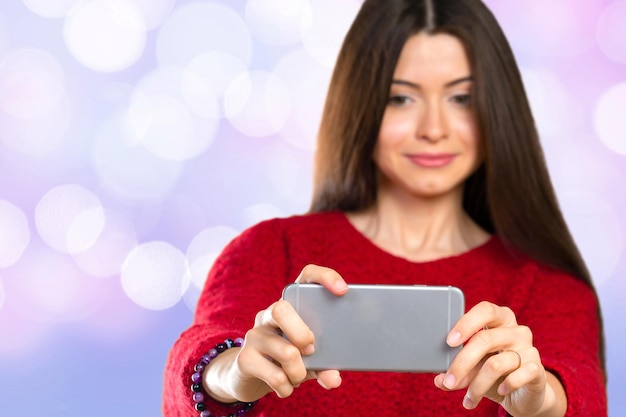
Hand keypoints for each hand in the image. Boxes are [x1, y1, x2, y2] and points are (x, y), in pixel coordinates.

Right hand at [206, 264, 347, 402]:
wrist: (249, 377)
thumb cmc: (287, 360)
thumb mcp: (309, 359)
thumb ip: (324, 365)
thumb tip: (334, 378)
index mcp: (292, 305)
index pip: (306, 276)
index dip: (324, 277)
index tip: (343, 290)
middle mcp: (270, 313)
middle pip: (281, 308)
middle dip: (302, 333)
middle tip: (311, 349)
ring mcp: (255, 334)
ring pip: (285, 350)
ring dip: (300, 372)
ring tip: (299, 376)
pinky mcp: (245, 357)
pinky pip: (275, 375)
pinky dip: (287, 387)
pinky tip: (286, 387)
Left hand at [433, 301, 565, 416]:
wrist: (524, 393)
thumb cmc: (494, 372)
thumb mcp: (474, 368)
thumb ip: (458, 368)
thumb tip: (440, 379)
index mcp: (499, 319)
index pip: (484, 310)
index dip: (466, 323)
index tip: (450, 341)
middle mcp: (516, 330)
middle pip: (485, 339)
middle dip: (462, 362)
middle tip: (449, 380)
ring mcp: (529, 348)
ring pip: (495, 364)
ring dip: (477, 385)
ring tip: (469, 398)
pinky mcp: (537, 369)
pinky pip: (519, 375)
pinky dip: (506, 385)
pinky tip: (499, 391)